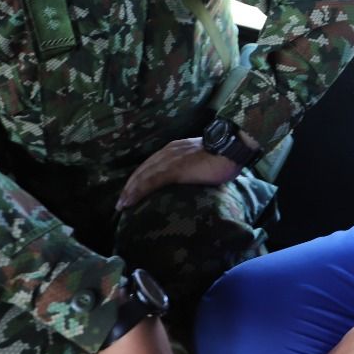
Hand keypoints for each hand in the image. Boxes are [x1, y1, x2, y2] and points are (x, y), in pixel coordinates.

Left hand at [116, 138, 239, 210]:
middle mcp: (168, 152)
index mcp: (175, 149)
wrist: (232, 148)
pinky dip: (137, 192)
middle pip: (143, 170)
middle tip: (121, 203)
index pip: (152, 165)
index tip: (132, 191)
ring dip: (130, 191)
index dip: (140, 178)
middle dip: (130, 186)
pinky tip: (130, 201)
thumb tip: (197, 180)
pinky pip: (150, 182)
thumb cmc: (225, 156)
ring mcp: (170, 160)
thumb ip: (196, 168)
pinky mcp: (173, 169)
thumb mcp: (204, 159)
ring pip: (142, 176)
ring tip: (122, 205)